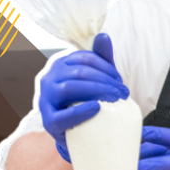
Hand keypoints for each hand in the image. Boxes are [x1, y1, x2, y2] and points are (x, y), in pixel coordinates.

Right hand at [39, 33, 128, 161]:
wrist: (80, 133)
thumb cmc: (88, 101)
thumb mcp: (97, 79)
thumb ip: (101, 59)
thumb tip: (103, 36)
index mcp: (60, 66)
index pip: (84, 58)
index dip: (106, 67)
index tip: (119, 81)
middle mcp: (49, 79)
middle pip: (79, 72)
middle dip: (106, 80)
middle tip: (123, 92)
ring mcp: (46, 100)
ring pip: (69, 88)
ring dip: (97, 91)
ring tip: (115, 99)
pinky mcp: (49, 122)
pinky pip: (62, 116)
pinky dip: (80, 111)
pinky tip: (97, 108)